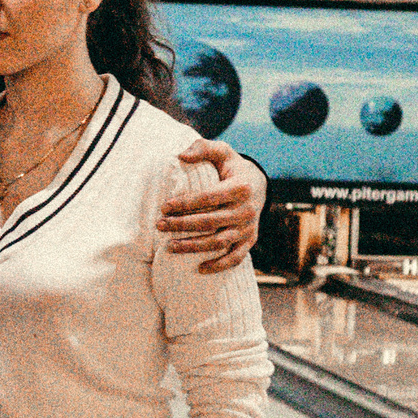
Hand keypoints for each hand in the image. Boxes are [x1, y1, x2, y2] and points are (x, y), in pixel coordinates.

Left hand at [162, 142, 266, 273]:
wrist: (258, 185)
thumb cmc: (232, 168)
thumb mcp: (223, 151)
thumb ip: (203, 147)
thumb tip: (181, 155)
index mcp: (241, 187)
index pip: (209, 197)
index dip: (186, 203)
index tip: (164, 207)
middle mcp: (247, 210)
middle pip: (210, 222)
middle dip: (182, 225)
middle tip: (159, 225)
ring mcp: (249, 228)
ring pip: (219, 242)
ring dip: (193, 247)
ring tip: (169, 246)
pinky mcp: (250, 240)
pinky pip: (236, 258)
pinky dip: (220, 266)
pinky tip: (199, 269)